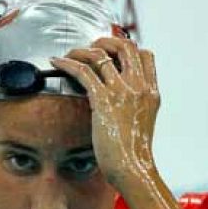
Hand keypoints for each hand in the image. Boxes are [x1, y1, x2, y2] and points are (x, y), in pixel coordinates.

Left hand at [49, 37, 159, 185]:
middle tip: (91, 46)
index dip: (128, 48)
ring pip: (102, 55)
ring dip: (82, 50)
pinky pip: (83, 71)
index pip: (145, 55)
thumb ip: (134, 106)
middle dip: (106, 41)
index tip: (112, 51)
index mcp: (151, 92)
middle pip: (125, 46)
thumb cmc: (132, 153)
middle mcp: (139, 87)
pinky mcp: (104, 100)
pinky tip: (56, 62)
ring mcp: (123, 92)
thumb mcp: (141, 122)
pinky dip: (67, 63)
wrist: (132, 167)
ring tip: (70, 54)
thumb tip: (118, 101)